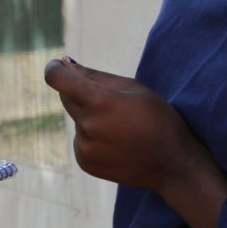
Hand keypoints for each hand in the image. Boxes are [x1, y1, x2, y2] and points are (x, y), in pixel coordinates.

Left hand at [43, 57, 196, 193]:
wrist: (172, 164)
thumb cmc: (157, 118)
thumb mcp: (133, 88)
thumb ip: (95, 75)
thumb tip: (64, 63)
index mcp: (99, 102)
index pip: (58, 79)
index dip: (54, 68)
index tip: (58, 65)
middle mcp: (87, 126)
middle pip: (66, 97)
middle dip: (81, 92)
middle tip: (111, 101)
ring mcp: (84, 147)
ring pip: (77, 119)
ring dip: (90, 116)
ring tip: (121, 128)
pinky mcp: (85, 162)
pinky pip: (80, 139)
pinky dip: (92, 136)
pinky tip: (117, 143)